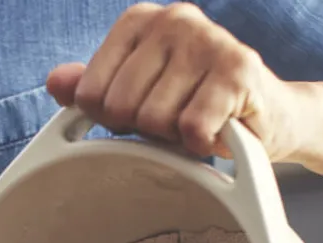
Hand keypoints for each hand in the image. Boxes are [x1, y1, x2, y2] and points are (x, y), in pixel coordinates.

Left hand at [47, 2, 307, 160]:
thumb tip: (55, 83)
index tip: (143, 111)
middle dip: (145, 129)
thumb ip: (93, 87)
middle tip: (175, 120)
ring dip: (176, 137)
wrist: (266, 117)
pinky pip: (190, 129)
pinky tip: (217, 130)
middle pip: (120, 109)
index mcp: (139, 22)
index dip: (113, 119)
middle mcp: (173, 19)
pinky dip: (201, 144)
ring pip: (154, 122)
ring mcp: (207, 40)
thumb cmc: (194, 104)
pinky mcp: (237, 71)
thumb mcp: (137, 95)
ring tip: (197, 121)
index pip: (89, 94)